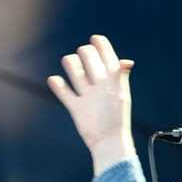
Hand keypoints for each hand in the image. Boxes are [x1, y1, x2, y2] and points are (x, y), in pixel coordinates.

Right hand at [48, 35, 135, 170]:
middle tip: (86, 55)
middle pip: (88, 60)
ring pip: (75, 72)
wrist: (107, 142)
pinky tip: (55, 80)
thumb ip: (120, 77)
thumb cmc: (117, 120)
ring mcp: (87, 95)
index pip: (107, 56)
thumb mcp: (120, 95)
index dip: (101, 45)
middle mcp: (99, 85)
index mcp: (112, 80)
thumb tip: (127, 62)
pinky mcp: (76, 107)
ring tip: (71, 64)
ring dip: (71, 65)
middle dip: (85, 53)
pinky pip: (64, 92)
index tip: (96, 39)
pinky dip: (58, 85)